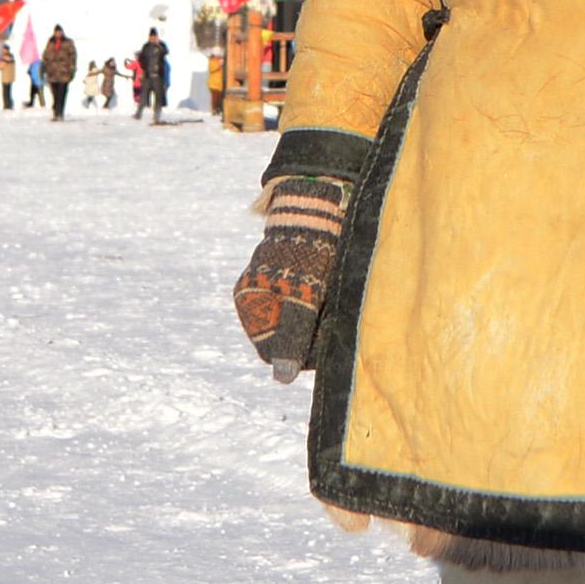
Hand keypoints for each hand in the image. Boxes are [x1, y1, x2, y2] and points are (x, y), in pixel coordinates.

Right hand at [234, 175, 350, 379]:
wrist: (322, 204)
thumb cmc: (309, 250)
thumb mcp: (303, 297)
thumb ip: (294, 336)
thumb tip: (282, 379)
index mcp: (249, 302)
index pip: (273, 353)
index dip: (301, 351)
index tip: (324, 331)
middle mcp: (259, 300)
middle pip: (288, 339)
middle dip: (313, 332)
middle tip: (332, 308)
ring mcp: (276, 292)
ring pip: (301, 325)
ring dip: (321, 319)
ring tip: (334, 294)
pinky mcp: (294, 283)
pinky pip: (308, 309)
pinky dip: (324, 306)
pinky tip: (334, 290)